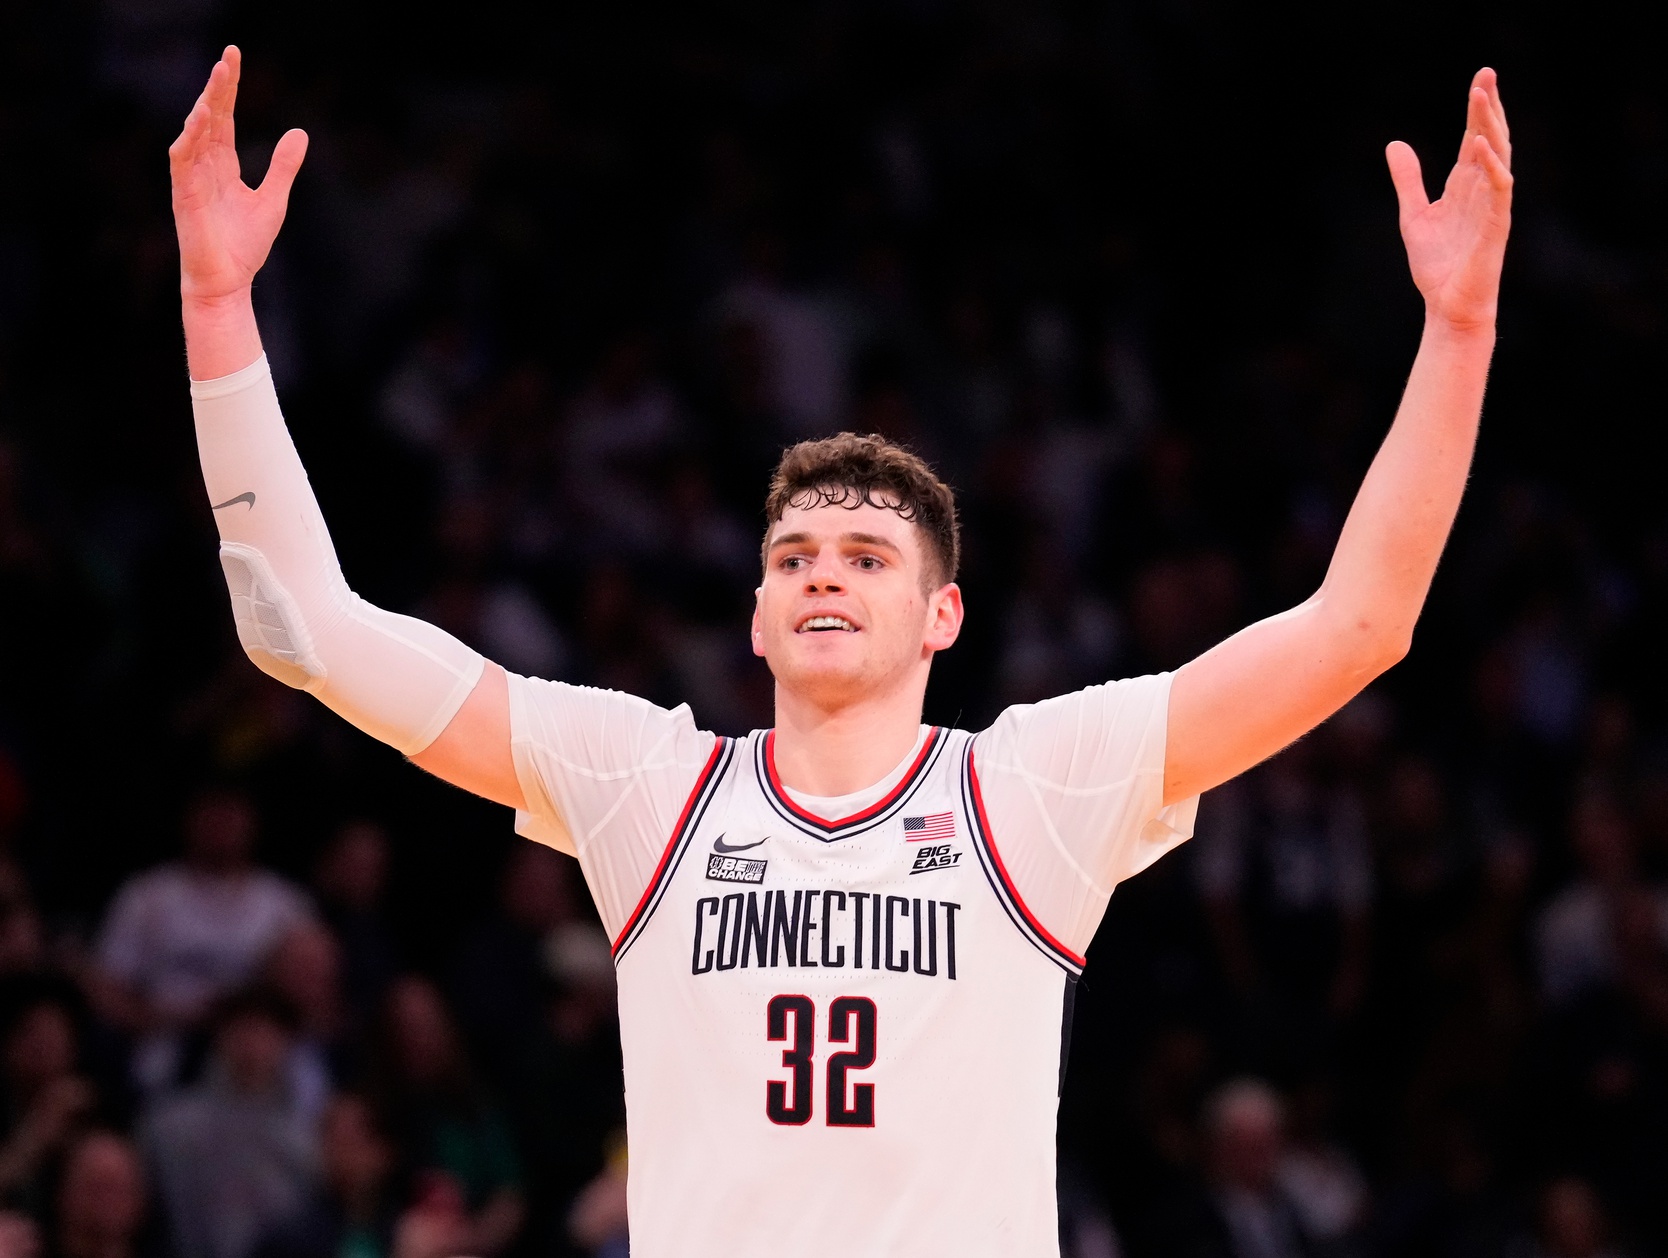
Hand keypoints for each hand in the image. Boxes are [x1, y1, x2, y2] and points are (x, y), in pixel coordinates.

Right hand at [169, 46, 307, 305]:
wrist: (228, 281)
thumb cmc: (245, 245)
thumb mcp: (273, 199)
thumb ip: (283, 166)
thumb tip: (299, 132)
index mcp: (222, 164)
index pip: (224, 117)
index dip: (229, 88)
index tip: (234, 57)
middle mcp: (203, 165)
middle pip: (210, 117)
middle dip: (218, 86)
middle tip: (229, 56)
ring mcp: (191, 179)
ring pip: (194, 132)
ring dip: (205, 105)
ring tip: (218, 80)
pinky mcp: (184, 195)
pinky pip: (183, 160)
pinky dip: (190, 138)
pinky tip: (200, 118)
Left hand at [1387, 67, 1512, 330]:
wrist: (1448, 306)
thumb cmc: (1438, 266)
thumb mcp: (1412, 216)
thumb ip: (1408, 181)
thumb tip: (1395, 144)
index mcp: (1466, 186)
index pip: (1475, 138)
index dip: (1478, 110)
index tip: (1480, 79)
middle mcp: (1483, 190)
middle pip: (1490, 139)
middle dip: (1488, 107)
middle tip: (1486, 74)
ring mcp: (1492, 206)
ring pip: (1498, 157)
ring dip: (1491, 126)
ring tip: (1481, 97)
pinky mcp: (1495, 226)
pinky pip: (1498, 189)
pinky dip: (1490, 165)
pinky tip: (1479, 145)